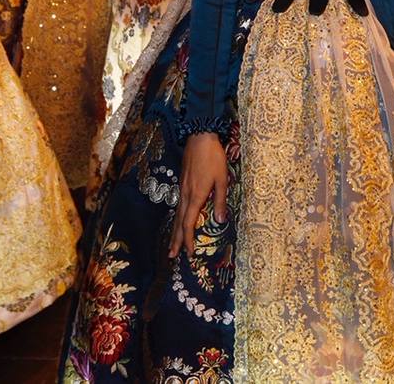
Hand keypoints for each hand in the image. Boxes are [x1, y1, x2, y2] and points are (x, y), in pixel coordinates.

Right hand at [169, 133, 227, 257]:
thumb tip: (221, 220)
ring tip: (172, 243)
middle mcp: (186, 195)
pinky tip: (178, 220)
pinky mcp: (182, 182)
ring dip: (174, 231)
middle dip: (176, 240)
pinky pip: (178, 205)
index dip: (188, 240)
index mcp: (196, 196)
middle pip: (179, 222)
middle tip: (172, 256)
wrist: (199, 137)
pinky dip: (177, 218)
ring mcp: (182, 188)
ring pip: (177, 214)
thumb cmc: (213, 157)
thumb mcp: (222, 178)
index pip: (189, 224)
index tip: (189, 253)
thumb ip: (220, 200)